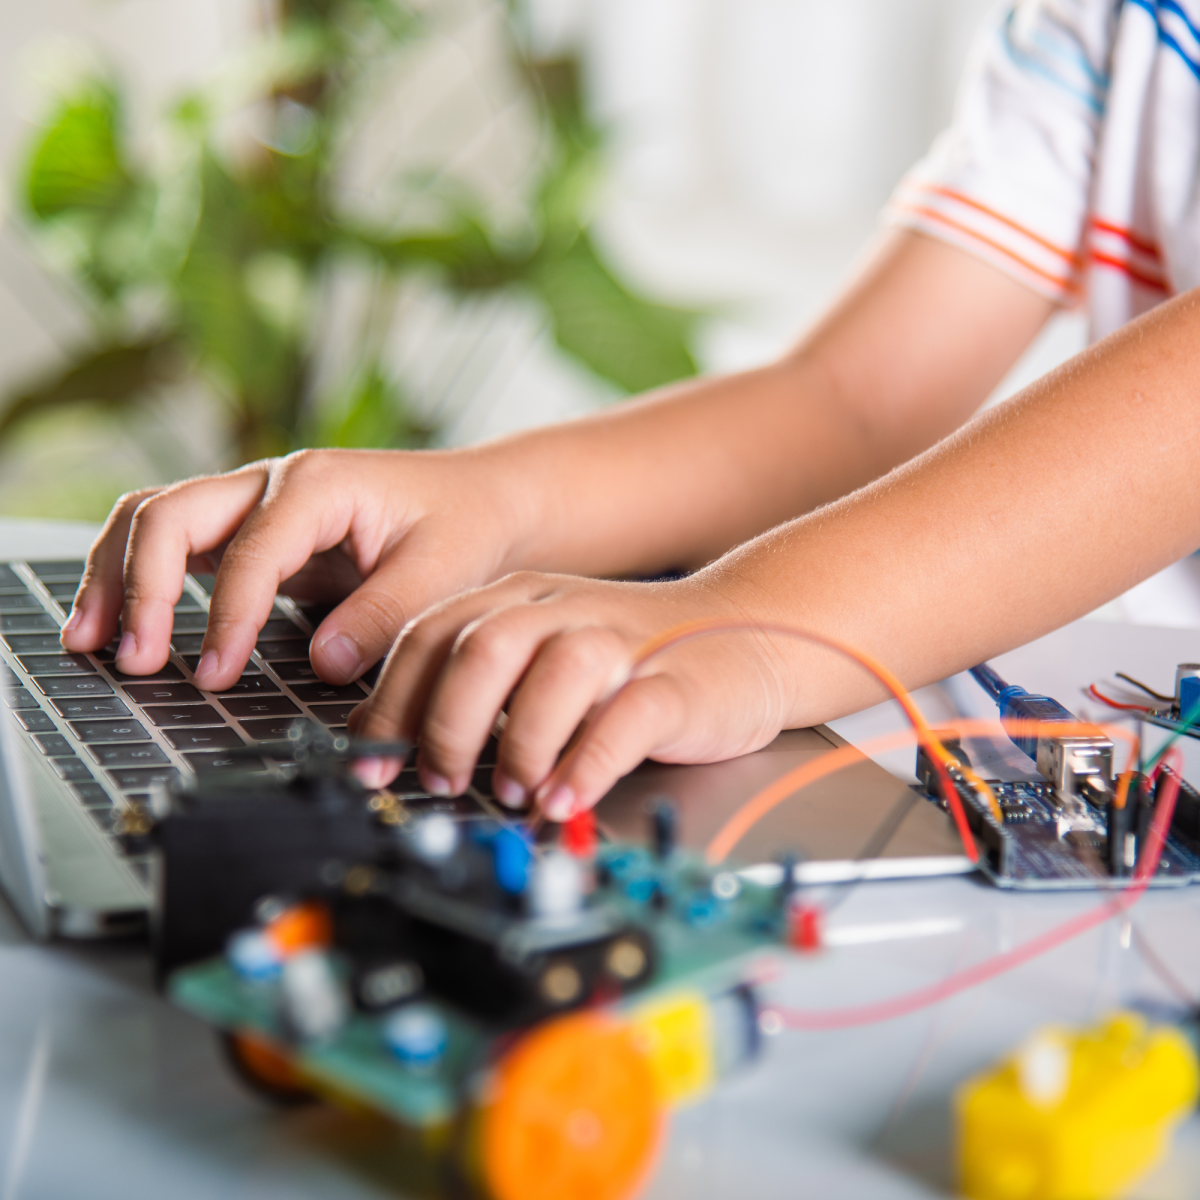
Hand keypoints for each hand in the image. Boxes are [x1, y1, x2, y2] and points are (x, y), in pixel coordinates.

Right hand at [61, 449, 527, 689]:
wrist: (478, 503)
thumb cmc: (462, 526)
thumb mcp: (443, 570)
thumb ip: (384, 615)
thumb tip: (324, 663)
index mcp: (319, 484)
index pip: (250, 552)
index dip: (226, 617)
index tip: (216, 675)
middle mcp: (274, 483)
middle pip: (172, 514)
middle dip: (142, 586)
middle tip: (136, 659)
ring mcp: (256, 503)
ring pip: (157, 519)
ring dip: (118, 576)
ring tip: (93, 641)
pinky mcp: (253, 532)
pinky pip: (176, 542)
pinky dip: (141, 577)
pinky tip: (124, 623)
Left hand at [348, 572, 796, 818]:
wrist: (748, 632)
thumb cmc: (630, 660)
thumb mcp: (545, 654)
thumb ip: (484, 687)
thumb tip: (403, 751)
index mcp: (519, 601)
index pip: (431, 636)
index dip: (392, 704)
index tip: (372, 765)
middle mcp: (564, 611)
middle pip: (482, 648)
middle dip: (446, 724)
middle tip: (442, 779)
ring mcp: (622, 643)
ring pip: (554, 672)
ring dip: (519, 741)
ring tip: (512, 789)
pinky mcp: (675, 684)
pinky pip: (625, 719)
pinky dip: (587, 764)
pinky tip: (564, 798)